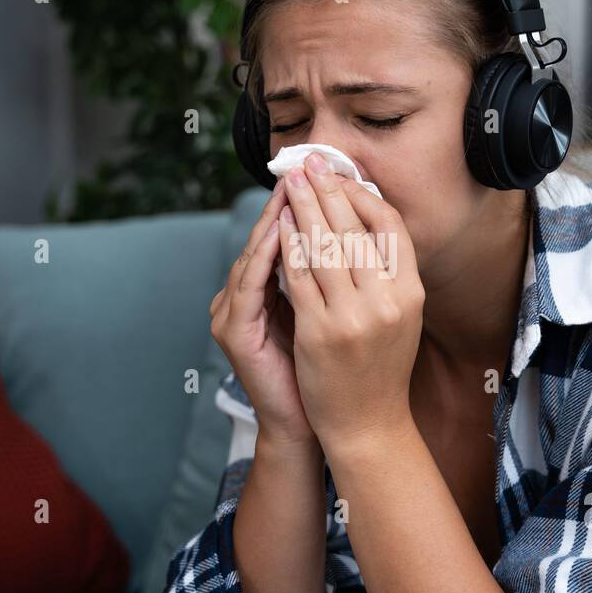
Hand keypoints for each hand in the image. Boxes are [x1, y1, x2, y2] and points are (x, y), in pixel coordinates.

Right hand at [209, 178, 316, 447]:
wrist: (330, 425)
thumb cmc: (336, 371)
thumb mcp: (336, 313)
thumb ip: (331, 275)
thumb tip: (359, 227)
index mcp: (266, 290)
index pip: (283, 236)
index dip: (305, 205)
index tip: (330, 174)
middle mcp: (243, 297)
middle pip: (265, 238)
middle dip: (289, 202)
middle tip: (307, 167)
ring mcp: (231, 314)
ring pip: (252, 256)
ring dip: (272, 221)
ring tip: (292, 190)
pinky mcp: (232, 333)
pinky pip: (248, 287)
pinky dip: (264, 258)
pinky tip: (279, 235)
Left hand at [278, 153, 424, 452]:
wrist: (368, 424)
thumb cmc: (380, 367)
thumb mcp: (401, 316)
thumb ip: (389, 273)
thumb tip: (368, 219)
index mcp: (411, 292)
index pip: (389, 226)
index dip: (362, 195)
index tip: (341, 176)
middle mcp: (387, 300)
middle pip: (353, 229)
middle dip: (327, 190)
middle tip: (309, 162)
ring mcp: (352, 316)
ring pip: (323, 247)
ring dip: (302, 208)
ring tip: (290, 183)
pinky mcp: (319, 331)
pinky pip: (299, 277)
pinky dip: (287, 246)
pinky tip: (277, 226)